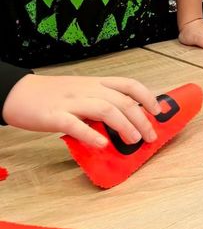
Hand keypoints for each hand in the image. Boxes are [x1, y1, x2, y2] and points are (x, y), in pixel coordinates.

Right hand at [2, 74, 160, 147]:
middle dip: (141, 119)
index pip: (129, 85)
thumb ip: (101, 101)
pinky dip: (91, 135)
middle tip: (150, 136)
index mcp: (96, 83)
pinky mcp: (54, 116)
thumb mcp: (82, 91)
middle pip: (122, 101)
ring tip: (134, 140)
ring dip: (124, 125)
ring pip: (105, 110)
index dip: (147, 97)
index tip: (158, 111)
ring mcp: (71, 102)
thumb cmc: (53, 95)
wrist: (18, 93)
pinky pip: (75, 125)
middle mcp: (87, 90)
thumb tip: (125, 120)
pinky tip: (102, 145)